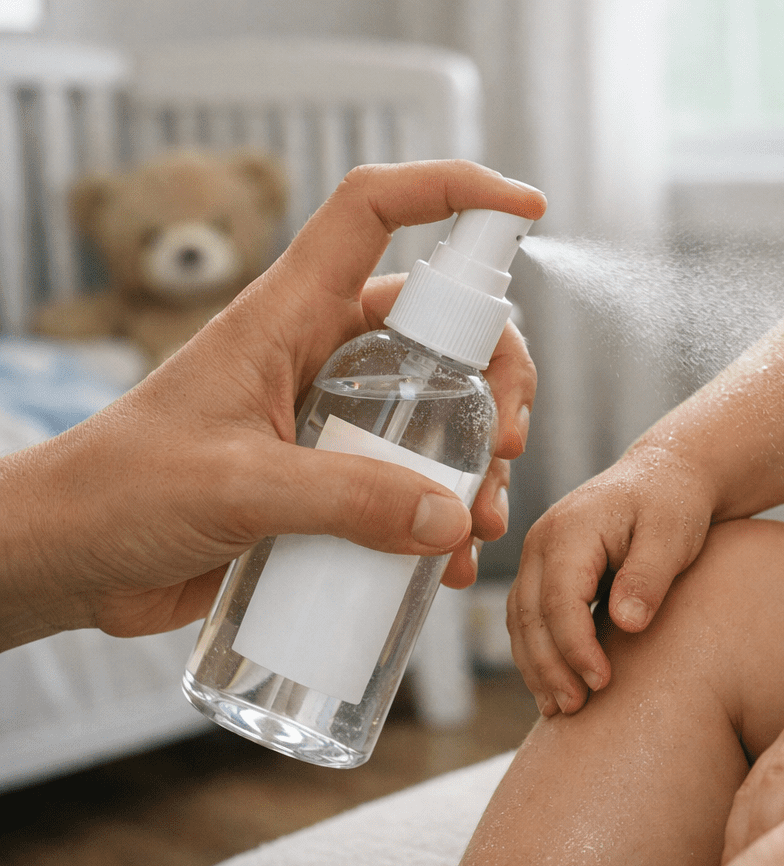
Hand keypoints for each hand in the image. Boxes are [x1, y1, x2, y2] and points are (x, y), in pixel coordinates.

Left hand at [0, 160, 543, 648]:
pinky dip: (442, 519)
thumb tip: (449, 515)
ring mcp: (329, 422)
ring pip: (440, 412)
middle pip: (440, 327)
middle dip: (497, 376)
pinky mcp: (329, 484)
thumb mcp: (235, 487)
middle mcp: (319, 357)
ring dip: (479, 461)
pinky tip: (445, 562)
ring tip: (479, 520)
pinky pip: (410, 486)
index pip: (373, 213)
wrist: (66, 563)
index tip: (523, 207)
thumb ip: (346, 498)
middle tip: (509, 440)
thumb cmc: (118, 494)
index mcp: (287, 316)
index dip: (450, 189)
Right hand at [510, 444, 715, 715]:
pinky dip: (539, 654)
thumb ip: (648, 577)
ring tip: (562, 709)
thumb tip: (626, 623)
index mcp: (570, 529)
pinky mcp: (546, 571)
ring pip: (520, 622)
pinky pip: (529, 619)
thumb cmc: (675, 503)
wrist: (668, 475)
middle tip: (576, 708)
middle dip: (549, 667)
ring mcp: (538, 556)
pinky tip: (558, 686)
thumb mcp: (673, 535)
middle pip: (529, 615)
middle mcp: (542, 541)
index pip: (558, 600)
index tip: (602, 682)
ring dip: (537, 667)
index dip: (575, 647)